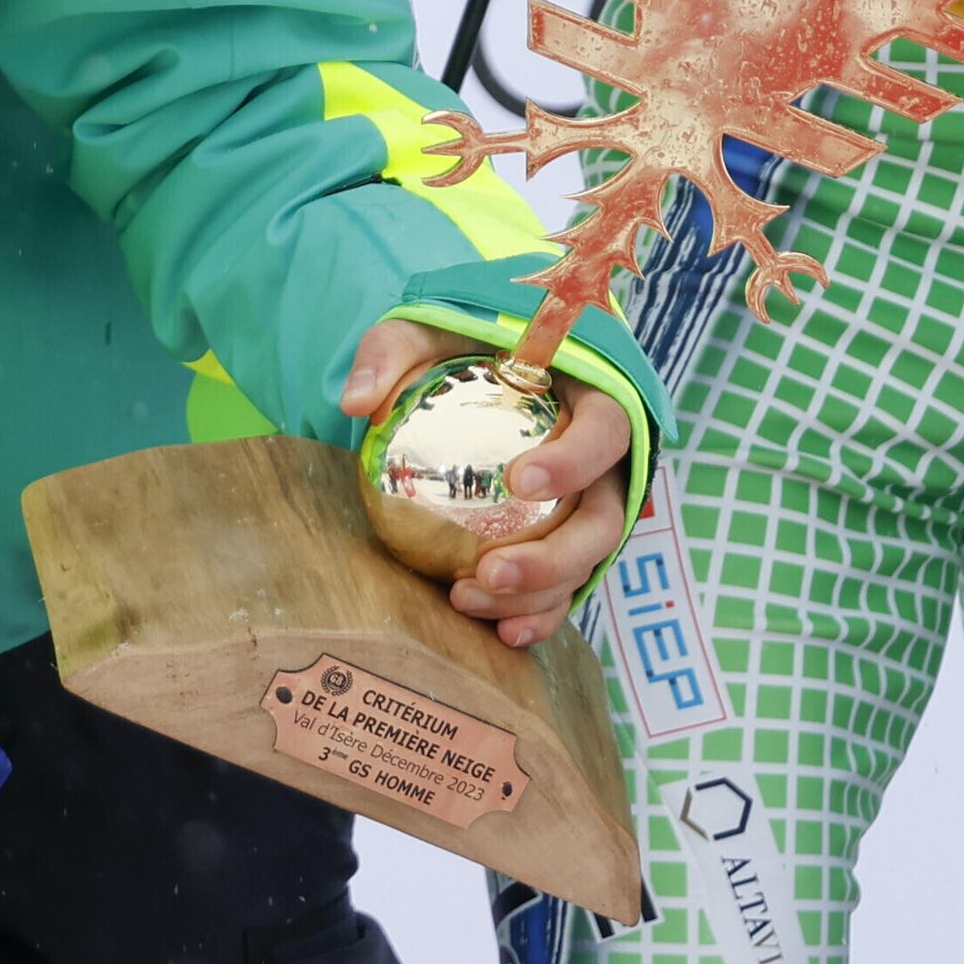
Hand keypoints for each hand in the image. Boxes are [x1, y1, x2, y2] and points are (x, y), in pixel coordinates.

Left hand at [343, 319, 632, 652]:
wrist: (481, 373)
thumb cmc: (464, 345)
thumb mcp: (428, 329)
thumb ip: (393, 351)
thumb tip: (357, 400)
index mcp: (594, 396)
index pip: (606, 428)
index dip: (576, 460)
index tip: (520, 479)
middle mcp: (606, 461)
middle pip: (606, 517)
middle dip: (555, 555)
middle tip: (492, 569)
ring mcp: (590, 507)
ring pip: (587, 562)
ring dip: (538, 592)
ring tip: (470, 597)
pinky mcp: (568, 543)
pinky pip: (566, 588)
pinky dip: (539, 614)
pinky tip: (501, 634)